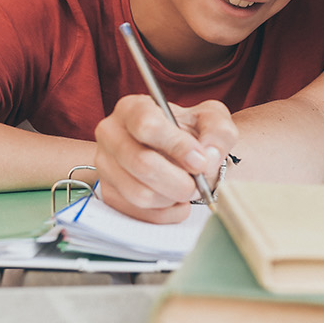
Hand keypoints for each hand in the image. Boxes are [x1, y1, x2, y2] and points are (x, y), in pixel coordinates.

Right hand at [93, 95, 236, 222]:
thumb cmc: (192, 132)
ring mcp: (105, 165)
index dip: (177, 146)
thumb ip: (218, 133)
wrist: (181, 152)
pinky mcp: (109, 193)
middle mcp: (111, 134)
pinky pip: (139, 213)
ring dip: (173, 198)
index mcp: (132, 108)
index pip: (146, 125)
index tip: (200, 161)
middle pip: (142, 164)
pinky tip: (176, 201)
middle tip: (198, 184)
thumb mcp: (212, 120)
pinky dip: (166, 213)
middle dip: (179, 181)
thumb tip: (207, 157)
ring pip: (140, 194)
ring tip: (187, 189)